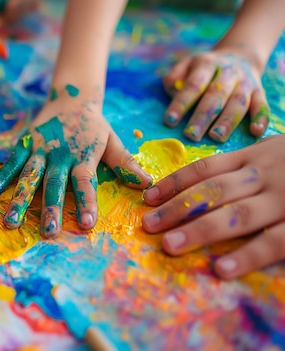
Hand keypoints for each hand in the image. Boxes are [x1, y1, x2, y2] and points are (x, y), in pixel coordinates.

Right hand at [0, 85, 152, 236]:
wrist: (72, 97)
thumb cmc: (94, 125)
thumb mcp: (112, 141)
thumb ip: (126, 163)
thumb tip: (148, 183)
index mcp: (83, 156)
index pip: (85, 182)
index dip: (87, 202)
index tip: (87, 224)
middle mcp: (60, 155)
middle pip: (54, 184)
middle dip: (50, 209)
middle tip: (47, 232)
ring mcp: (40, 150)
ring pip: (29, 177)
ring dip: (19, 200)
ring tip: (10, 222)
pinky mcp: (25, 144)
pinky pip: (12, 163)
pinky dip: (2, 178)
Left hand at [142, 134, 284, 278]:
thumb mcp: (276, 150)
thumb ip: (244, 165)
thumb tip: (199, 184)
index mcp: (257, 155)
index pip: (206, 168)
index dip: (174, 183)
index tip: (148, 198)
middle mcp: (267, 174)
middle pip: (213, 191)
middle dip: (178, 209)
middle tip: (148, 226)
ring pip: (237, 214)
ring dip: (200, 231)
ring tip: (171, 246)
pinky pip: (276, 241)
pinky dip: (248, 255)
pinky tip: (221, 268)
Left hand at [163, 49, 268, 141]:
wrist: (239, 55)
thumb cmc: (204, 68)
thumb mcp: (186, 65)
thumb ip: (175, 78)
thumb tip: (173, 93)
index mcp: (206, 64)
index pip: (193, 85)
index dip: (181, 103)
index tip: (170, 121)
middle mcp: (228, 72)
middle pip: (216, 95)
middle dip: (203, 116)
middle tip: (192, 135)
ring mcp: (245, 82)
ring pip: (238, 101)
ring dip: (228, 121)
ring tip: (216, 137)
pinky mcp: (259, 91)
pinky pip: (262, 104)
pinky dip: (261, 118)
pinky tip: (255, 132)